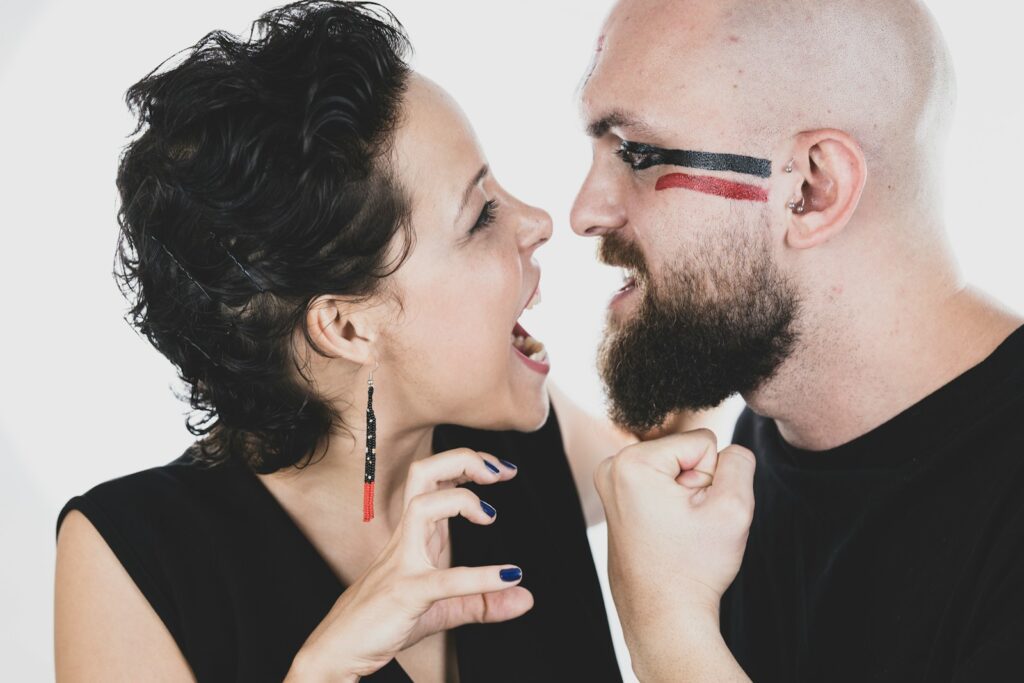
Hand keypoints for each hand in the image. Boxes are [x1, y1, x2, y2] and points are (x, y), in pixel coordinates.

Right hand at [287, 448, 531, 680]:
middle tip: (498, 471)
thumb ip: (484, 601)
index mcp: (415, 532)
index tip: (501, 470)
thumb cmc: (383, 621)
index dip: (468, 464)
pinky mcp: (406, 594)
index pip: (435, 478)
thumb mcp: (444, 609)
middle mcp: (407, 537)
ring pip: (422, 506)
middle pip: (422, 474)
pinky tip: (507, 576)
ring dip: (461, 499)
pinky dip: (480, 576)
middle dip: (462, 459)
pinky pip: (443, 579)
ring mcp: (403, 562)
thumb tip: (526, 596)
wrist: (338, 650)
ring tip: (491, 515)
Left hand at [594, 430, 754, 679]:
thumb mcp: (733, 508)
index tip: (695, 515)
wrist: (665, 617)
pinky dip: (671, 509)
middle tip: (687, 528)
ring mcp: (610, 485)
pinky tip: (666, 536)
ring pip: (676, 471)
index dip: (711, 479)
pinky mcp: (617, 501)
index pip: (703, 443)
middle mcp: (612, 467)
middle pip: (686, 454)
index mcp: (632, 461)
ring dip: (686, 499)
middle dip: (696, 487)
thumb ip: (739, 462)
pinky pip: (661, 488)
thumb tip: (730, 449)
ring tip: (677, 533)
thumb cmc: (693, 568)